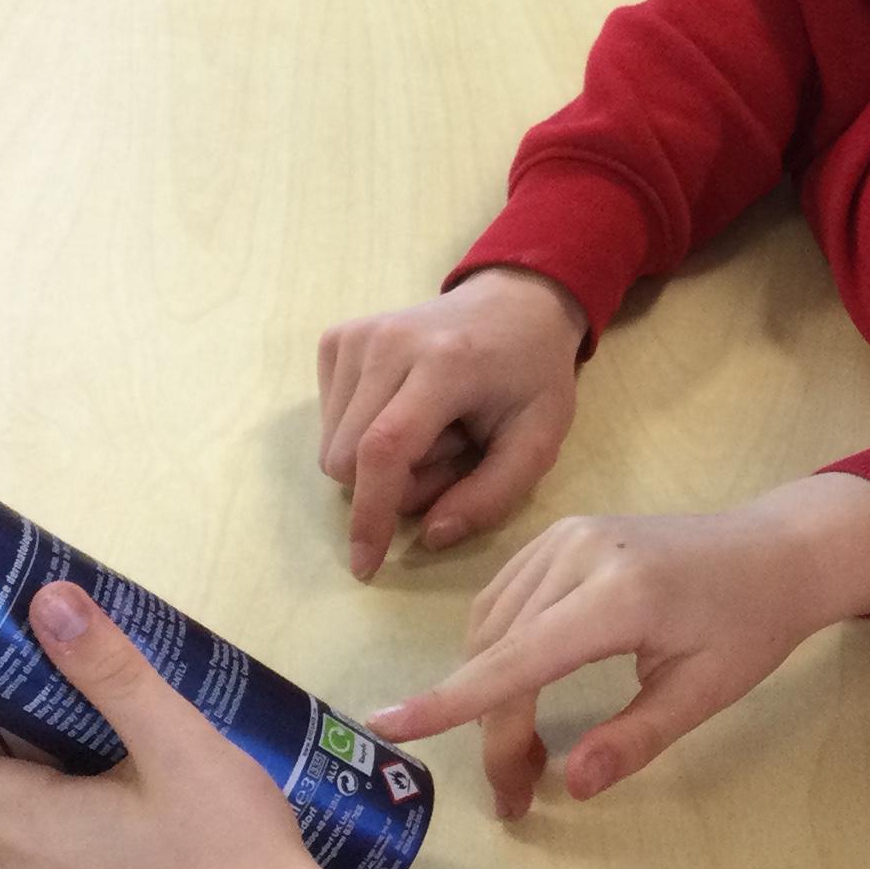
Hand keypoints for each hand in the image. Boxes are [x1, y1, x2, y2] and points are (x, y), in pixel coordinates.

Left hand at [0, 583, 350, 868]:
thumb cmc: (229, 851)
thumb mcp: (180, 746)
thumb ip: (110, 672)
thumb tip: (47, 600)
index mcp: (10, 825)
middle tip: (33, 644)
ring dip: (20, 748)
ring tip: (89, 695)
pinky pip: (25, 836)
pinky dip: (45, 789)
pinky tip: (115, 763)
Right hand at [318, 265, 585, 580]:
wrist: (514, 304)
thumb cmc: (531, 376)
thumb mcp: (540, 440)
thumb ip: (492, 495)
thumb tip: (431, 535)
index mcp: (445, 364)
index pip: (384, 449)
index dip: (370, 513)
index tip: (366, 564)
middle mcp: (388, 342)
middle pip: (350, 459)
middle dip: (394, 483)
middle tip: (452, 453)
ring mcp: (356, 336)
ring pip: (334, 447)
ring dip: (380, 458)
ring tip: (433, 426)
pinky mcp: (336, 339)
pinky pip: (329, 422)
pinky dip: (363, 432)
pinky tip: (407, 406)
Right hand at [368, 473, 869, 819]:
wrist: (776, 549)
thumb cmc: (751, 627)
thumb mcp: (707, 694)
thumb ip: (637, 739)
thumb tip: (572, 785)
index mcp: (621, 594)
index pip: (518, 658)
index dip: (452, 701)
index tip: (389, 729)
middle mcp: (580, 554)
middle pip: (501, 653)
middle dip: (495, 731)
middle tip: (517, 798)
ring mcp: (565, 536)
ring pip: (491, 625)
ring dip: (489, 693)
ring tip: (525, 757)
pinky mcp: (560, 534)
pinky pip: (503, 598)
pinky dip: (497, 651)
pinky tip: (520, 693)